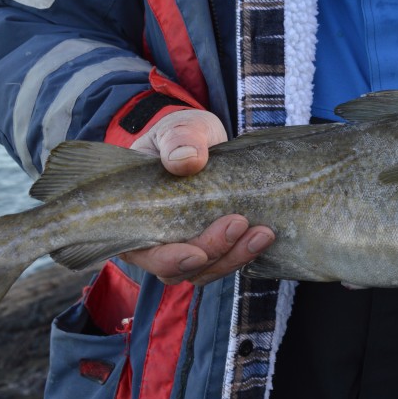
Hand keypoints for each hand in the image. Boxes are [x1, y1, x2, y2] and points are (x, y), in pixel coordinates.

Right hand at [120, 109, 274, 284]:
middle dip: (213, 251)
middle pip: (178, 268)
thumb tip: (186, 161)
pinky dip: (245, 253)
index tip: (197, 254)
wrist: (206, 141)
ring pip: (205, 270)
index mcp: (133, 216)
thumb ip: (178, 140)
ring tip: (262, 233)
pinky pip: (225, 261)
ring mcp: (184, 246)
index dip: (168, 260)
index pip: (141, 252)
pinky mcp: (211, 246)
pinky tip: (264, 236)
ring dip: (235, 256)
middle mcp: (154, 239)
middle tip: (240, 223)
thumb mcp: (178, 128)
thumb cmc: (182, 136)